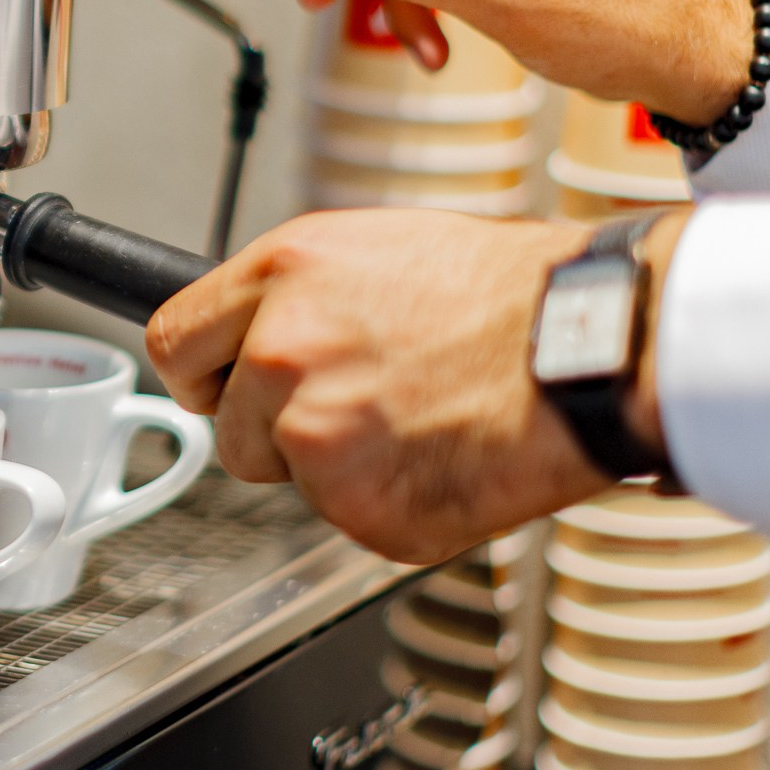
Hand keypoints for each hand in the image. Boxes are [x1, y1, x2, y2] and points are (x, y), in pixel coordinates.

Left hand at [145, 207, 684, 564]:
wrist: (595, 347)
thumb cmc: (513, 294)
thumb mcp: (381, 250)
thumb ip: (302, 295)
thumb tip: (256, 332)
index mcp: (284, 273)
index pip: (174, 342)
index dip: (204, 374)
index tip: (223, 387)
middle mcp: (283, 350)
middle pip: (230, 429)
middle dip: (279, 429)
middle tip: (363, 409)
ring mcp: (317, 434)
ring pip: (292, 477)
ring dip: (340, 467)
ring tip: (420, 422)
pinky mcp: (358, 505)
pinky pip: (351, 519)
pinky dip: (393, 505)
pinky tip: (446, 457)